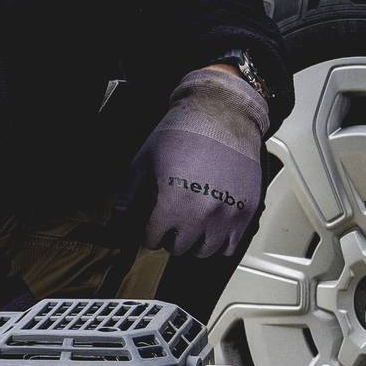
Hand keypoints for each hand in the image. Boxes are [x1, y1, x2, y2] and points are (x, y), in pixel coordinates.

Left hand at [129, 64, 268, 260]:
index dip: (148, 231)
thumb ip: (129, 191)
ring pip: (205, 251)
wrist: (223, 113)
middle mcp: (201, 215)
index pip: (152, 240)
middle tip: (172, 222)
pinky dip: (220, 241)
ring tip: (192, 224)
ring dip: (195, 242)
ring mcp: (226, 216)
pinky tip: (213, 226)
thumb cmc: (183, 131)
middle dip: (171, 236)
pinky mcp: (246, 212)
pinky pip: (230, 246)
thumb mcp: (146, 158)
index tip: (151, 224)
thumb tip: (118, 215)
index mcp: (173, 203)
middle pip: (178, 248)